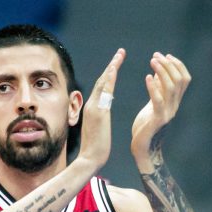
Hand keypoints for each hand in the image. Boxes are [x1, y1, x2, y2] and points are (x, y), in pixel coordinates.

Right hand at [76, 48, 125, 173]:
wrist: (90, 159)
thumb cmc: (96, 149)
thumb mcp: (98, 129)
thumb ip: (100, 117)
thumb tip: (103, 112)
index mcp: (92, 109)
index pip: (102, 87)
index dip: (109, 73)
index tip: (117, 62)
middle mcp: (91, 106)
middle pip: (102, 81)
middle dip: (112, 65)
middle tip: (121, 52)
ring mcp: (93, 108)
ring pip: (102, 83)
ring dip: (111, 67)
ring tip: (120, 55)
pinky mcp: (97, 113)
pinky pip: (103, 92)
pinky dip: (109, 79)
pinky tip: (114, 68)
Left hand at [131, 52, 190, 164]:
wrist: (141, 147)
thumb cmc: (144, 126)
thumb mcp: (152, 104)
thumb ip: (157, 89)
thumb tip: (158, 72)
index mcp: (175, 101)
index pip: (184, 78)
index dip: (177, 65)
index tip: (164, 55)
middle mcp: (175, 105)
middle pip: (179, 79)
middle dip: (168, 65)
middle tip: (155, 56)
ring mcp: (168, 112)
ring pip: (171, 87)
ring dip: (162, 71)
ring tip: (152, 62)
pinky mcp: (158, 119)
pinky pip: (158, 100)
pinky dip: (153, 87)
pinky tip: (147, 77)